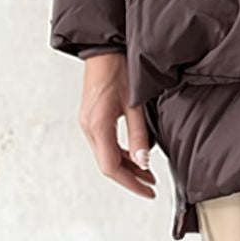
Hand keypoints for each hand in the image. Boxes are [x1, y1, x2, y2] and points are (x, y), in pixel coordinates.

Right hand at [78, 53, 157, 200]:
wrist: (104, 50)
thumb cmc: (119, 69)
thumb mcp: (134, 103)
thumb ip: (139, 134)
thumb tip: (143, 162)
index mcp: (98, 126)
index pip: (111, 167)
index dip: (131, 183)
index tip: (148, 191)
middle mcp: (89, 128)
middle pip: (108, 164)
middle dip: (130, 177)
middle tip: (151, 185)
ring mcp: (88, 124)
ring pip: (106, 155)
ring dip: (127, 167)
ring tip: (147, 173)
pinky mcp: (92, 119)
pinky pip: (105, 144)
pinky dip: (121, 154)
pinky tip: (135, 155)